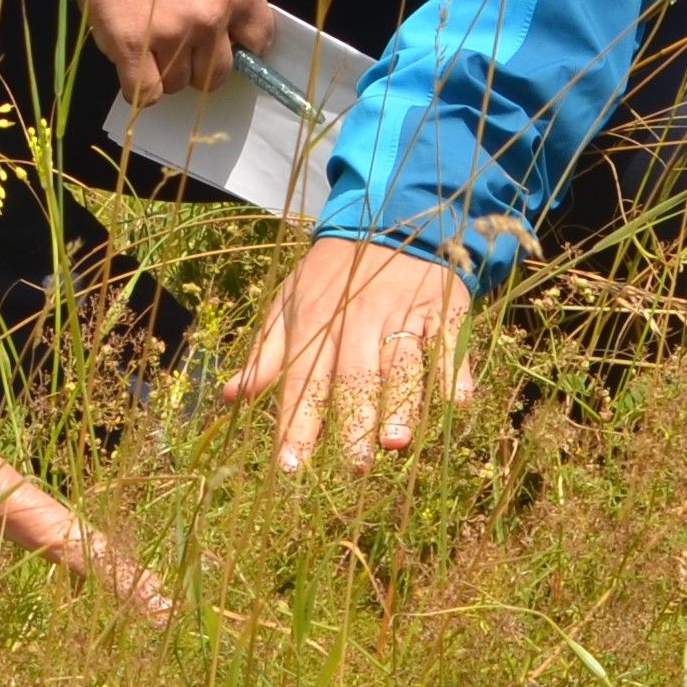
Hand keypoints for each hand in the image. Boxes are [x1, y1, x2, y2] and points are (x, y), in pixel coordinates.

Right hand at [75, 0, 271, 104]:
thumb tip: (233, 19)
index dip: (240, 44)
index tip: (225, 42)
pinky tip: (133, 68)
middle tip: (180, 46)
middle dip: (200, 64)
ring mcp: (171, 35)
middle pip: (217, 73)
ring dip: (166, 71)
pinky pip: (145, 92)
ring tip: (149, 46)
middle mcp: (211, 19)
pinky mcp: (131, 45)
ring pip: (179, 84)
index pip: (259, 41)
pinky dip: (140, 87)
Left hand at [221, 237, 475, 470]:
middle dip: (352, 421)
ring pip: (401, 363)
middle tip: (354, 466)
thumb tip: (231, 397)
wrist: (387, 219)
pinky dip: (453, 369)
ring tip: (396, 442)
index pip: (301, 379)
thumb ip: (264, 354)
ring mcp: (402, 312)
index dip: (296, 423)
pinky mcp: (442, 306)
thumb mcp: (288, 303)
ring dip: (401, 403)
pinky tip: (455, 402)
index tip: (290, 467)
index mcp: (313, 320)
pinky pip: (448, 340)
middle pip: (354, 376)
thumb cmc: (330, 276)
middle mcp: (357, 317)